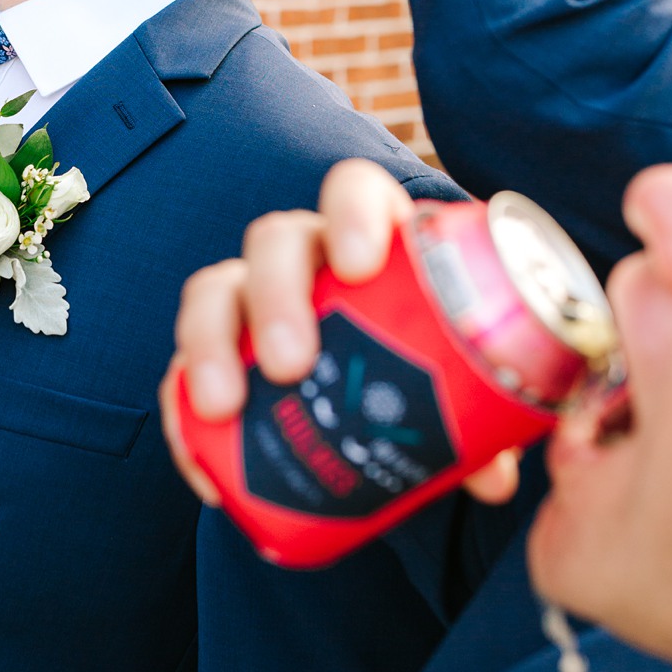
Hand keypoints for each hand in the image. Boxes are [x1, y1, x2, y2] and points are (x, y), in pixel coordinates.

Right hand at [159, 159, 520, 519]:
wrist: (376, 411)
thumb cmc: (428, 378)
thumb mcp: (460, 393)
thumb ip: (483, 424)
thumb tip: (493, 480)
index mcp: (372, 240)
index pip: (354, 191)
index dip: (352, 214)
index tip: (359, 267)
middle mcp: (306, 257)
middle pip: (275, 241)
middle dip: (276, 296)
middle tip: (291, 365)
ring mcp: (250, 298)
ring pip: (213, 291)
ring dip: (209, 344)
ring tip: (224, 407)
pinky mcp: (212, 352)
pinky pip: (179, 368)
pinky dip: (179, 413)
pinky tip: (200, 466)